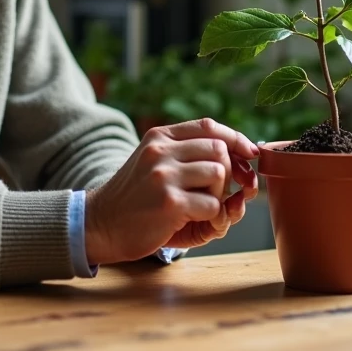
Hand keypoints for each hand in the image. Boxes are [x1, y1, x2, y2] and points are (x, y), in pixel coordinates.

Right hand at [84, 118, 260, 265]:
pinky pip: (214, 205)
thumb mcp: (157, 166)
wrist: (101, 224)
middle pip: (219, 149)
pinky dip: (213, 217)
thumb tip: (246, 168)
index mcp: (159, 137)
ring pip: (219, 174)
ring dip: (219, 194)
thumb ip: (191, 159)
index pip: (208, 126)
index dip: (235, 138)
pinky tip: (195, 222)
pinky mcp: (170, 203)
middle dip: (230, 172)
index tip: (250, 153)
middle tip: (221, 192)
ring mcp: (164, 175)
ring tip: (201, 206)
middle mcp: (161, 151)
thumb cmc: (138, 199)